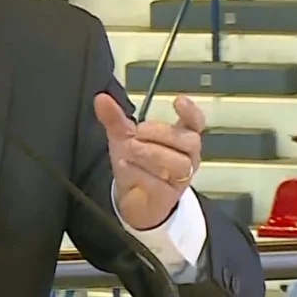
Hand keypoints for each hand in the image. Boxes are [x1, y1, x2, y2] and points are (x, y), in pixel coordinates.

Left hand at [96, 93, 204, 230]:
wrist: (133, 197)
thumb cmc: (136, 161)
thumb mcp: (123, 137)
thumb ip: (115, 118)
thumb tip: (101, 98)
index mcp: (181, 136)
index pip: (196, 122)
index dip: (191, 111)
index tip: (179, 101)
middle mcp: (187, 155)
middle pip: (189, 141)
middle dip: (160, 134)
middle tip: (136, 133)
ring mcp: (181, 176)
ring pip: (178, 163)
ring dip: (151, 153)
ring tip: (129, 149)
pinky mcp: (169, 194)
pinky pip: (161, 183)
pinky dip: (140, 172)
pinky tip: (125, 164)